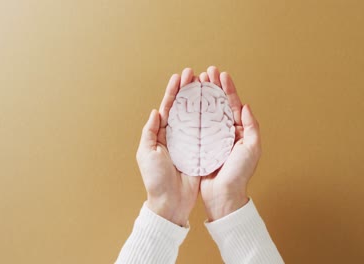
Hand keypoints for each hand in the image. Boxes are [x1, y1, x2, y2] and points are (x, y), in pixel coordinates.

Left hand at [136, 68, 200, 225]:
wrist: (171, 202)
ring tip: (207, 84)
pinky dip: (212, 118)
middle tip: (195, 74)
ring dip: (202, 100)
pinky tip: (217, 106)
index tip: (180, 76)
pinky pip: (208, 132)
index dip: (174, 91)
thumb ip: (150, 131)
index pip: (168, 107)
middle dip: (189, 90)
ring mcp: (190, 142)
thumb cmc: (155, 179)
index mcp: (162, 134)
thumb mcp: (146, 153)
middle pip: (184, 107)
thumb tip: (156, 111)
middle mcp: (177, 135)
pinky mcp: (202, 151)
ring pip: (197, 116)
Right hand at [199, 66, 261, 220]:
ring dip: (201, 96)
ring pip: (206, 112)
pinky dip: (191, 113)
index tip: (221, 74)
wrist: (224, 195)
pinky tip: (186, 103)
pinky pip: (195, 126)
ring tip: (195, 82)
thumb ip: (251, 126)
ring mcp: (212, 138)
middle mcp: (225, 132)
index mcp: (239, 131)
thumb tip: (246, 106)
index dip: (227, 88)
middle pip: (218, 104)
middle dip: (212, 87)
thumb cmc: (240, 173)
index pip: (233, 104)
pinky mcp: (200, 145)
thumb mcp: (252, 148)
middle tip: (206, 73)